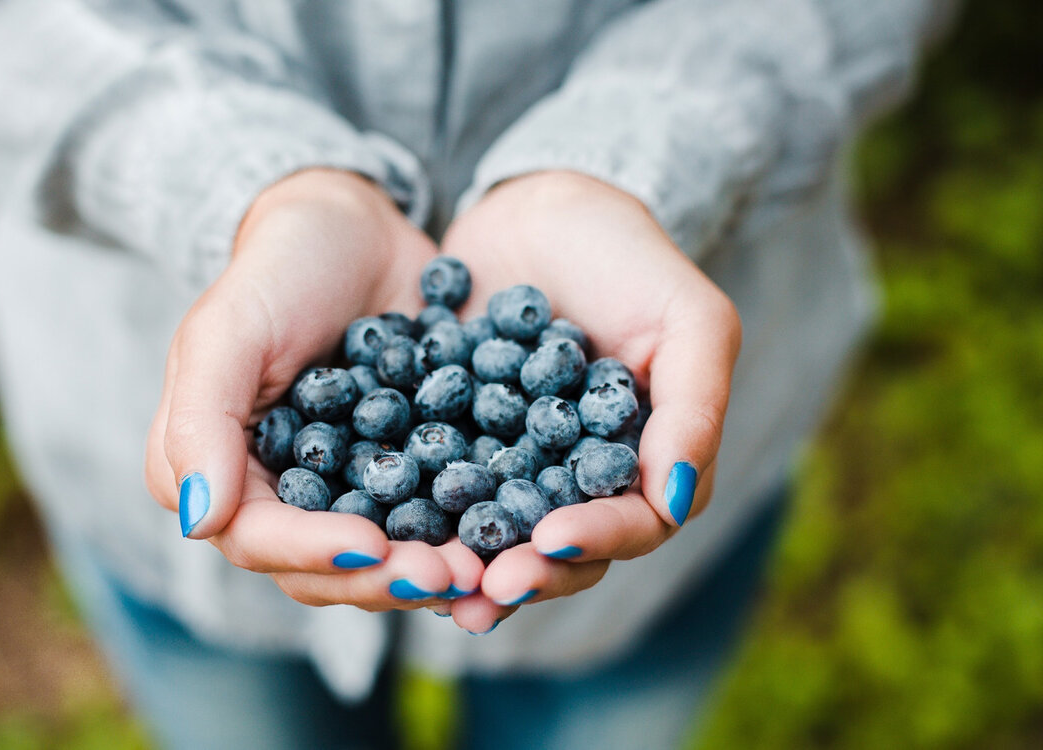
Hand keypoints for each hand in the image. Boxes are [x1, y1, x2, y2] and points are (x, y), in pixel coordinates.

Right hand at [145, 169, 483, 610]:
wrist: (357, 226)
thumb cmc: (280, 266)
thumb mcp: (229, 327)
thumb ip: (200, 420)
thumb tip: (198, 522)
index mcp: (219, 472)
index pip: (258, 539)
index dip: (314, 552)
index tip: (374, 548)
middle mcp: (280, 496)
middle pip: (325, 567)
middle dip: (384, 578)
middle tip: (450, 577)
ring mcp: (347, 489)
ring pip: (383, 556)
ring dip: (430, 569)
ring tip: (484, 569)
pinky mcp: (405, 475)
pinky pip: (431, 517)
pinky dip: (465, 531)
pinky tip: (509, 536)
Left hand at [437, 171, 741, 632]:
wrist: (534, 203)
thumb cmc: (626, 254)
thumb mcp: (686, 316)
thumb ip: (694, 406)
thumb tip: (679, 502)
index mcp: (647, 461)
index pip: (634, 524)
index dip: (596, 539)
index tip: (550, 539)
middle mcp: (579, 478)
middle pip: (560, 548)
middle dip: (526, 571)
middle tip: (485, 587)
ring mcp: (514, 466)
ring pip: (496, 534)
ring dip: (468, 563)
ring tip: (433, 586)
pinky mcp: (453, 443)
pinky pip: (434, 489)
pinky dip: (414, 513)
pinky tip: (381, 531)